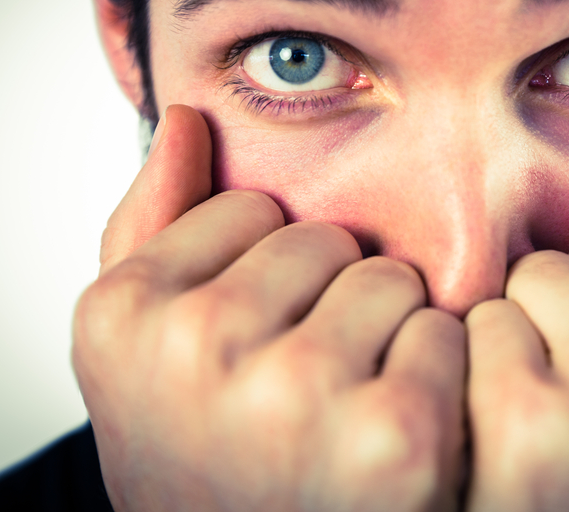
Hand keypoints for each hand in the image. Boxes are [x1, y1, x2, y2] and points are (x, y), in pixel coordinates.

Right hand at [73, 105, 465, 511]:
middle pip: (324, 238)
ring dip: (380, 334)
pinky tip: (389, 436)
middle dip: (325, 300)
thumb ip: (149, 226)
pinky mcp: (394, 434)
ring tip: (341, 406)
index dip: (260, 275)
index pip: (246, 208)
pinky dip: (431, 375)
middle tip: (300, 385)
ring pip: (390, 277)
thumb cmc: (199, 450)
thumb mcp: (137, 348)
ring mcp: (297, 393)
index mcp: (123, 313)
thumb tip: (192, 119)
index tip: (247, 344)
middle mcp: (198, 349)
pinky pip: (445, 334)